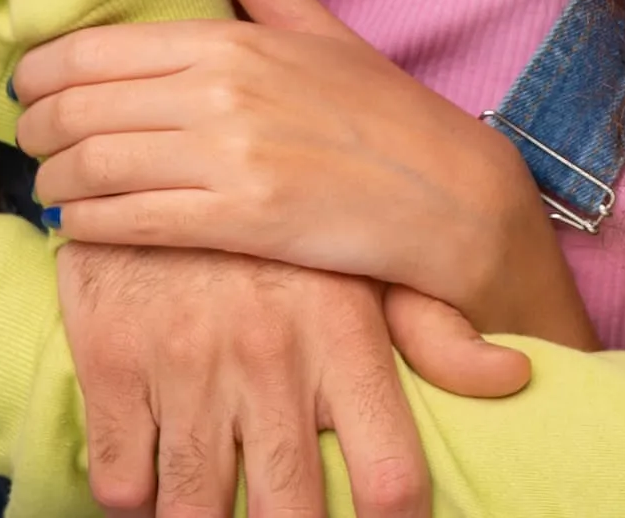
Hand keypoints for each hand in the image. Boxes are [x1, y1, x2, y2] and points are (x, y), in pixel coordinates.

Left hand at [19, 0, 597, 347]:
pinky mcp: (239, 224)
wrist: (445, 193)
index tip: (29, 89)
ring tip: (51, 187)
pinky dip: (84, 226)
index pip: (93, 50)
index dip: (39, 74)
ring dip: (51, 183)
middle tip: (27, 142)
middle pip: (77, 110)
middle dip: (33, 130)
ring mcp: (229, 161)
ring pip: (89, 168)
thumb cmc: (381, 112)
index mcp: (232, 42)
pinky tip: (80, 226)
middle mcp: (221, 95)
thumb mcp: (319, 27)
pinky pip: (126, 222)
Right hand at [58, 244, 496, 517]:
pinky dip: (136, 498)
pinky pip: (121, 481)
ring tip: (218, 510)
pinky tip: (155, 484)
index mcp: (343, 335)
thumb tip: (513, 376)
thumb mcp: (362, 263)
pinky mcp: (111, 361)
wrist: (157, 143)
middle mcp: (269, 356)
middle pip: (291, 511)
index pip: (388, 478)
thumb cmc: (278, 226)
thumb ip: (435, 332)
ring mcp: (186, 361)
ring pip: (194, 510)